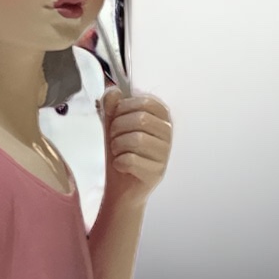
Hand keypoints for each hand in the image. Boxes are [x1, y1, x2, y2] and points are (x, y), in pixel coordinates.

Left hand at [97, 88, 172, 203]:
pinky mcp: (157, 173)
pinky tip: (121, 165)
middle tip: (114, 138)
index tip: (115, 116)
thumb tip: (114, 91)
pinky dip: (119, 162)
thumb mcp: (112, 124)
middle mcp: (167, 135)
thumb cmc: (120, 152)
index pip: (147, 102)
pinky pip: (133, 160)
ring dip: (118, 145)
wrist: (120, 187)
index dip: (125, 107)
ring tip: (117, 152)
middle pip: (141, 119)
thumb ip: (111, 106)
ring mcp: (165, 154)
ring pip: (137, 139)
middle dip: (118, 127)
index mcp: (160, 118)